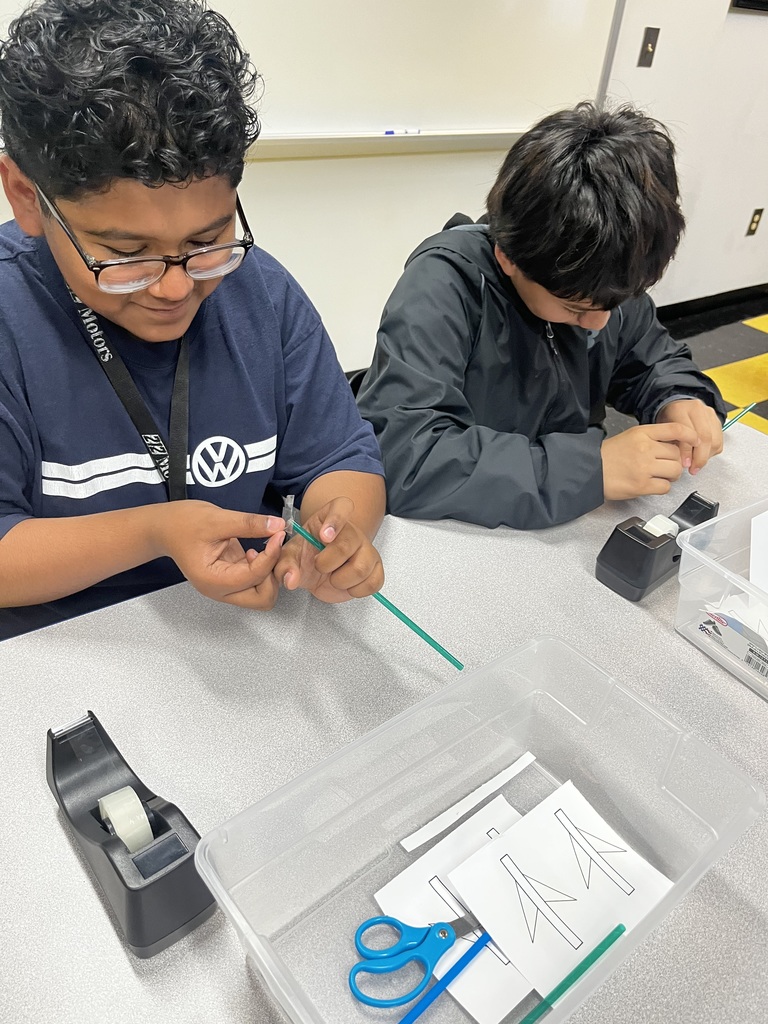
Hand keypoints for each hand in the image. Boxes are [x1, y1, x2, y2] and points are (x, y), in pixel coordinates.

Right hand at [152, 500, 285, 608]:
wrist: (164, 527)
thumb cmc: (181, 524)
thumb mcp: (217, 519)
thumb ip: (248, 524)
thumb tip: (277, 526)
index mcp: (213, 581)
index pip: (254, 576)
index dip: (271, 555)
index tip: (278, 534)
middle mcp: (220, 590)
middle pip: (262, 598)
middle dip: (273, 575)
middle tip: (274, 548)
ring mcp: (226, 585)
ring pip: (261, 593)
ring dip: (270, 573)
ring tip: (266, 548)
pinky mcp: (231, 576)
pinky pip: (255, 580)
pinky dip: (263, 567)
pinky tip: (259, 549)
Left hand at [274, 496, 383, 603]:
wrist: (317, 573)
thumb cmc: (306, 556)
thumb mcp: (289, 558)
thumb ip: (285, 566)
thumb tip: (291, 579)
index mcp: (328, 518)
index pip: (341, 506)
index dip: (335, 520)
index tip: (324, 536)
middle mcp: (352, 531)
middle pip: (348, 543)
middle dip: (327, 562)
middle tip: (319, 566)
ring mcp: (366, 549)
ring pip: (361, 567)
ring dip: (341, 580)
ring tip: (333, 578)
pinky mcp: (375, 569)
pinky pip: (373, 582)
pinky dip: (356, 590)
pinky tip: (346, 585)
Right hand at [601, 422, 699, 500]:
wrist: (589, 471)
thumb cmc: (608, 456)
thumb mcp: (630, 437)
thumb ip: (652, 439)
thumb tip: (676, 447)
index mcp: (642, 433)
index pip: (675, 429)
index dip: (690, 435)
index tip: (695, 440)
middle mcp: (645, 448)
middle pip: (677, 454)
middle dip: (675, 461)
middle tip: (665, 465)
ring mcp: (644, 467)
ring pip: (675, 470)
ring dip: (671, 475)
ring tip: (660, 475)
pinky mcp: (642, 485)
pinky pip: (666, 486)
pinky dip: (662, 486)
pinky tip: (651, 484)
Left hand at [655, 399, 722, 473]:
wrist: (676, 407)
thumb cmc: (667, 421)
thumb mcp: (663, 432)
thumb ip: (671, 445)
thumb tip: (684, 463)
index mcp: (679, 409)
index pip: (687, 432)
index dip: (687, 452)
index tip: (685, 465)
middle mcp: (696, 409)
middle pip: (705, 436)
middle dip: (700, 457)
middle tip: (693, 469)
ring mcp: (709, 414)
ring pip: (715, 440)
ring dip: (707, 456)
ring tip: (697, 464)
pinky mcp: (717, 420)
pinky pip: (719, 440)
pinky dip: (712, 452)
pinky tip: (702, 455)